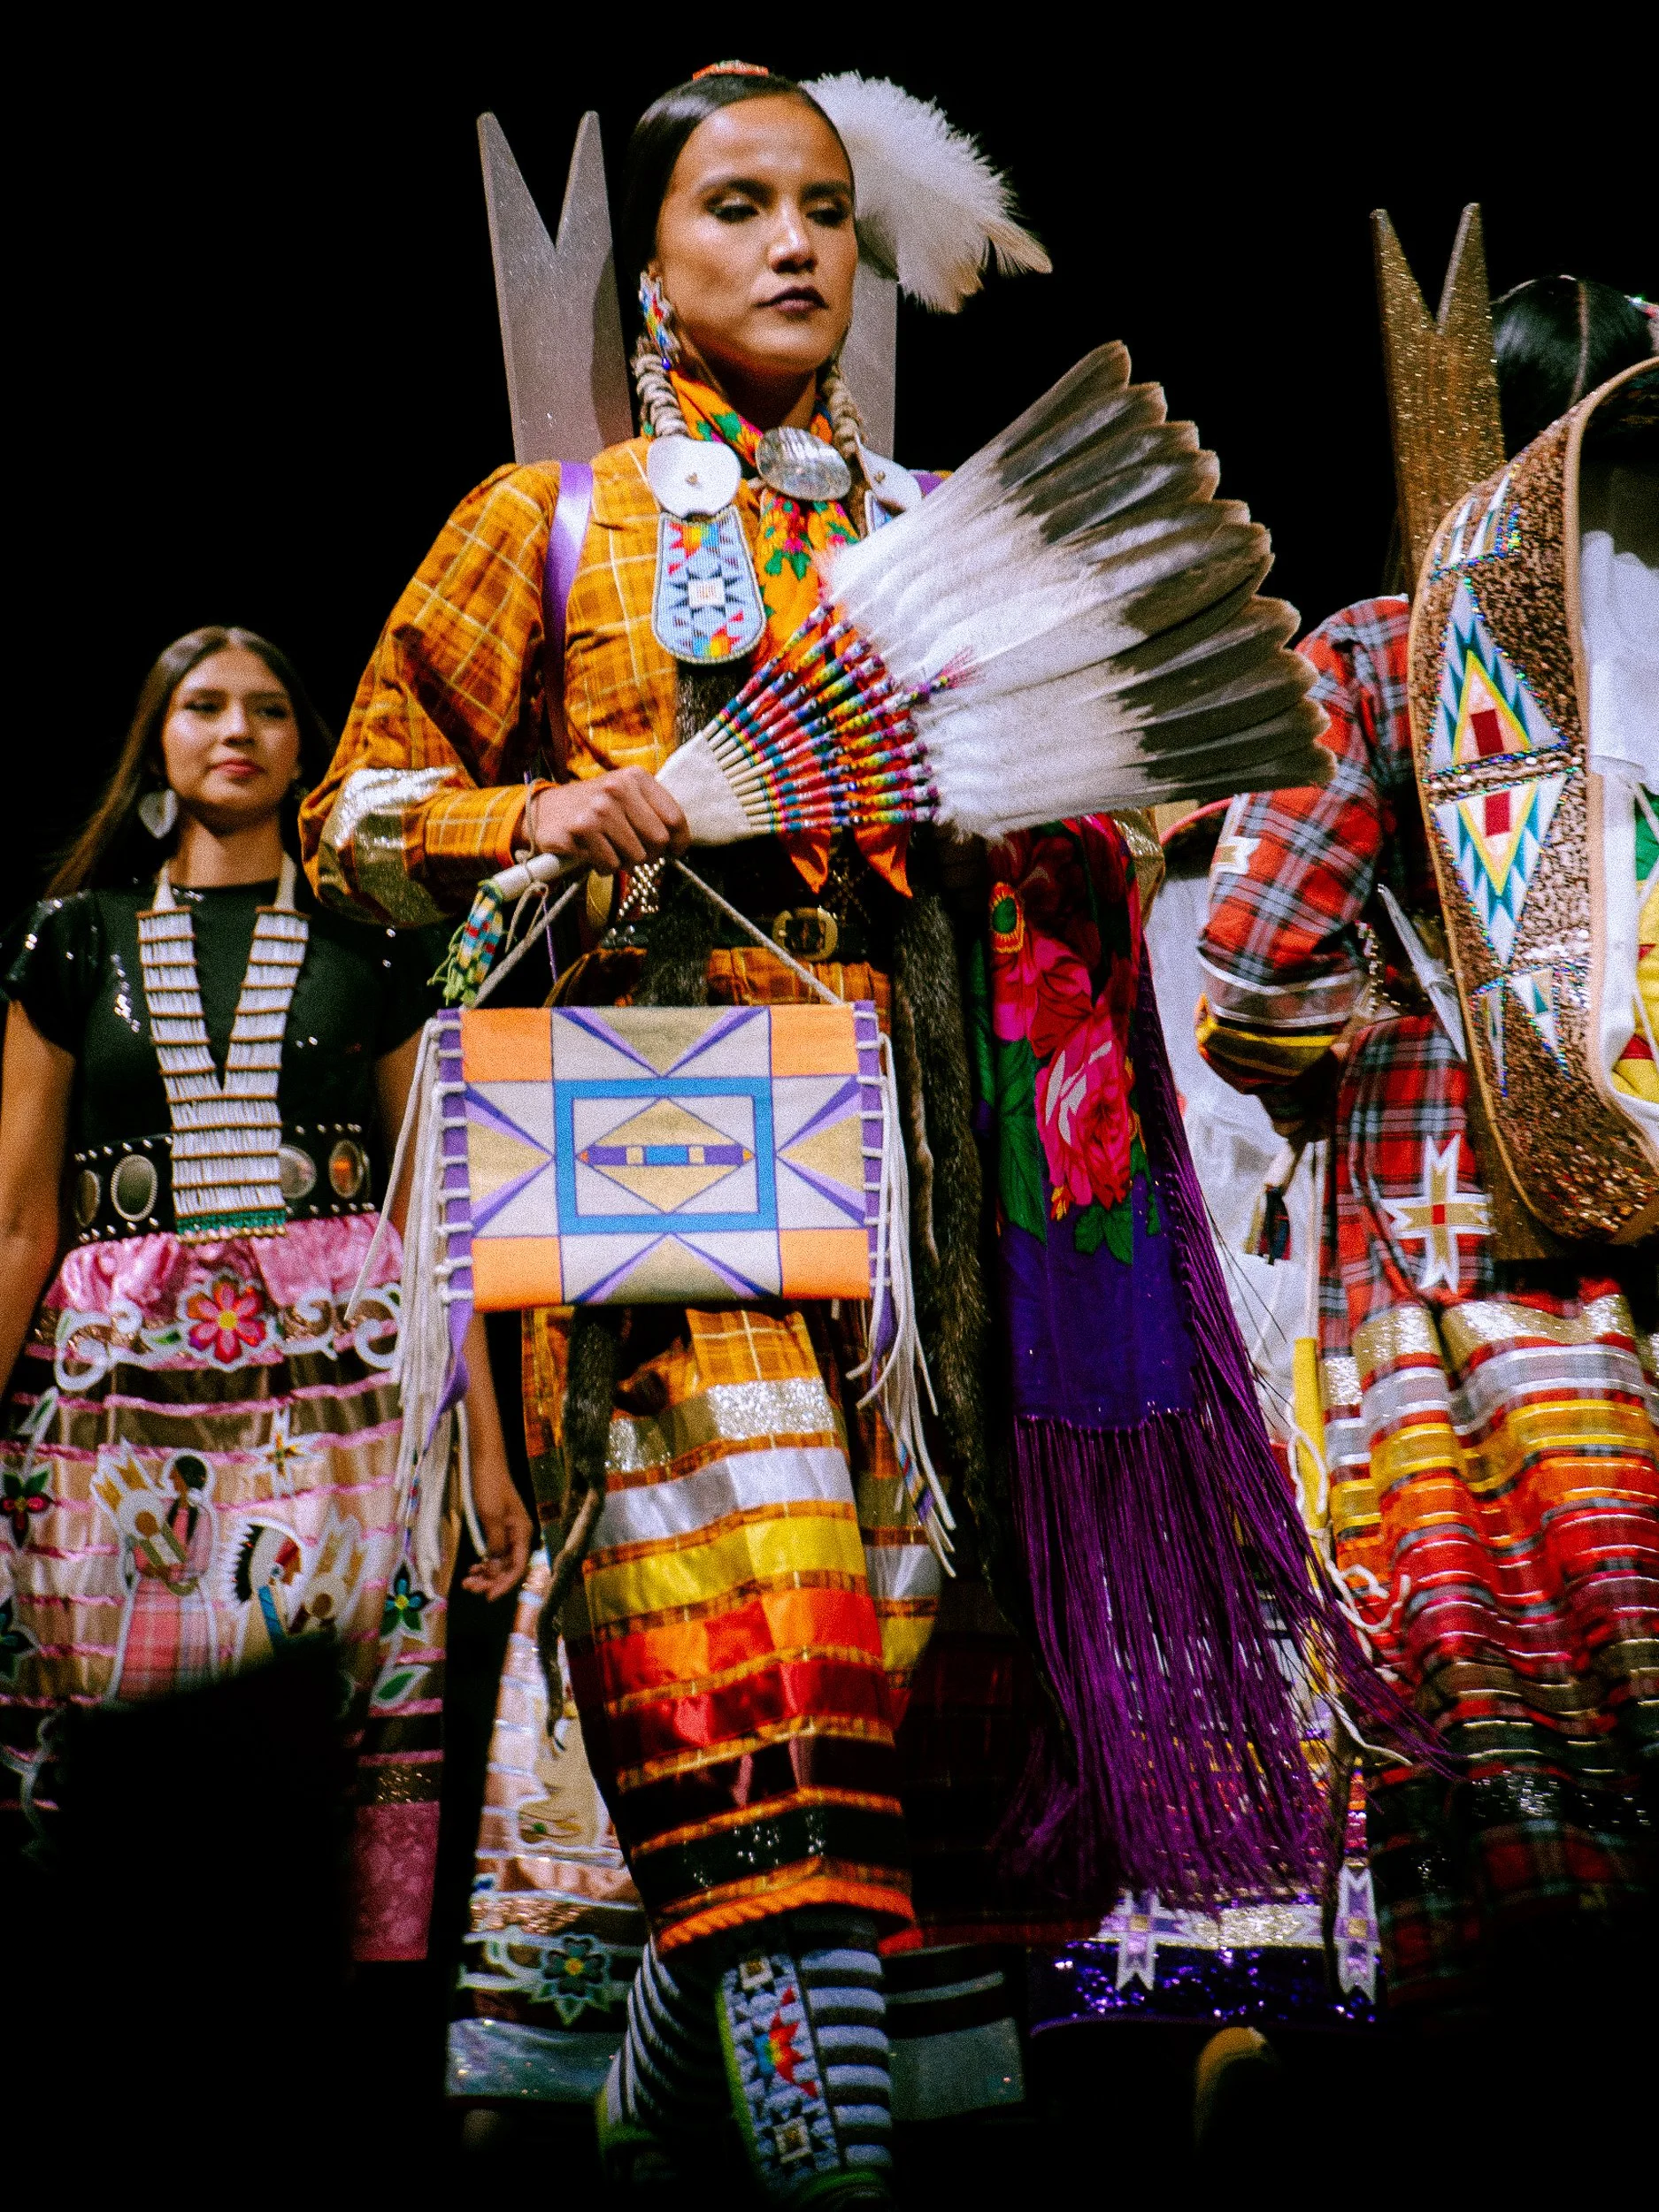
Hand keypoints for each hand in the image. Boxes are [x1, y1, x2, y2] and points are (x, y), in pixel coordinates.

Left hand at [462, 1454, 533, 1600]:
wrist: (485, 1461)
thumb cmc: (489, 1486)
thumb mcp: (491, 1517)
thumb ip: (495, 1544)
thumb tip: (494, 1569)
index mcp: (523, 1533)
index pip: (517, 1568)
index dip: (503, 1585)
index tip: (487, 1597)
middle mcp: (519, 1535)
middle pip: (509, 1568)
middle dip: (491, 1581)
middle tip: (469, 1587)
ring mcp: (509, 1532)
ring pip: (500, 1562)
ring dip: (486, 1574)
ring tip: (467, 1581)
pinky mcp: (498, 1527)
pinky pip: (494, 1552)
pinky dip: (484, 1562)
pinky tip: (472, 1568)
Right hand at [528, 769, 689, 874]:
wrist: (545, 810)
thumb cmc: (593, 808)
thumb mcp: (625, 796)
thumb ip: (653, 812)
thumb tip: (678, 843)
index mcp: (635, 777)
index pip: (674, 818)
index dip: (678, 842)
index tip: (674, 851)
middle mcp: (617, 789)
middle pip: (658, 841)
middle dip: (650, 855)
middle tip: (635, 853)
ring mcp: (597, 810)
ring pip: (635, 857)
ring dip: (625, 862)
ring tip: (610, 850)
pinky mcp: (580, 831)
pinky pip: (610, 865)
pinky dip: (604, 867)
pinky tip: (593, 853)